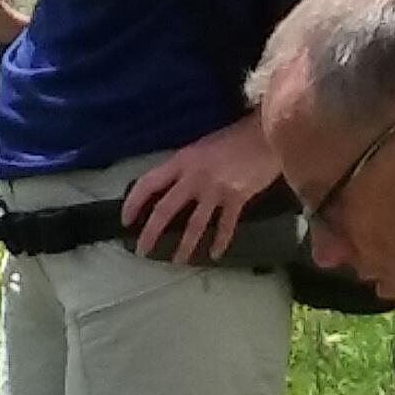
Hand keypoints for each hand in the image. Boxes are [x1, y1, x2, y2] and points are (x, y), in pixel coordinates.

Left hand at [123, 116, 283, 264]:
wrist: (269, 133)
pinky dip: (220, 242)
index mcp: (182, 161)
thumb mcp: (201, 147)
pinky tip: (214, 254)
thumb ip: (186, 168)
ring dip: (184, 246)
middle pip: (165, 209)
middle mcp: (194, 177)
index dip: (133, 203)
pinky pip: (225, 226)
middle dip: (150, 233)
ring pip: (194, 224)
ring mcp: (216, 190)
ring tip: (177, 261)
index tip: (126, 220)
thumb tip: (173, 189)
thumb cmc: (235, 136)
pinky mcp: (238, 198)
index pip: (148, 183)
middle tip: (142, 250)